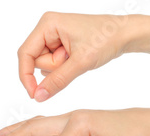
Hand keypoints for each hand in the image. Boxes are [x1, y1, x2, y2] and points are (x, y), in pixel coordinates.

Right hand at [18, 12, 132, 100]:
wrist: (124, 35)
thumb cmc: (106, 39)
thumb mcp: (80, 63)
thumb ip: (57, 81)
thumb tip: (38, 96)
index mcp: (47, 24)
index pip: (25, 54)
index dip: (26, 76)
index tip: (34, 94)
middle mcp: (47, 29)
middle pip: (35, 62)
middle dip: (53, 68)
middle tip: (73, 61)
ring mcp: (52, 37)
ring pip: (43, 66)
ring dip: (59, 70)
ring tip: (77, 58)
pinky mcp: (58, 45)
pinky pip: (52, 66)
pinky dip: (63, 69)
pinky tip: (76, 60)